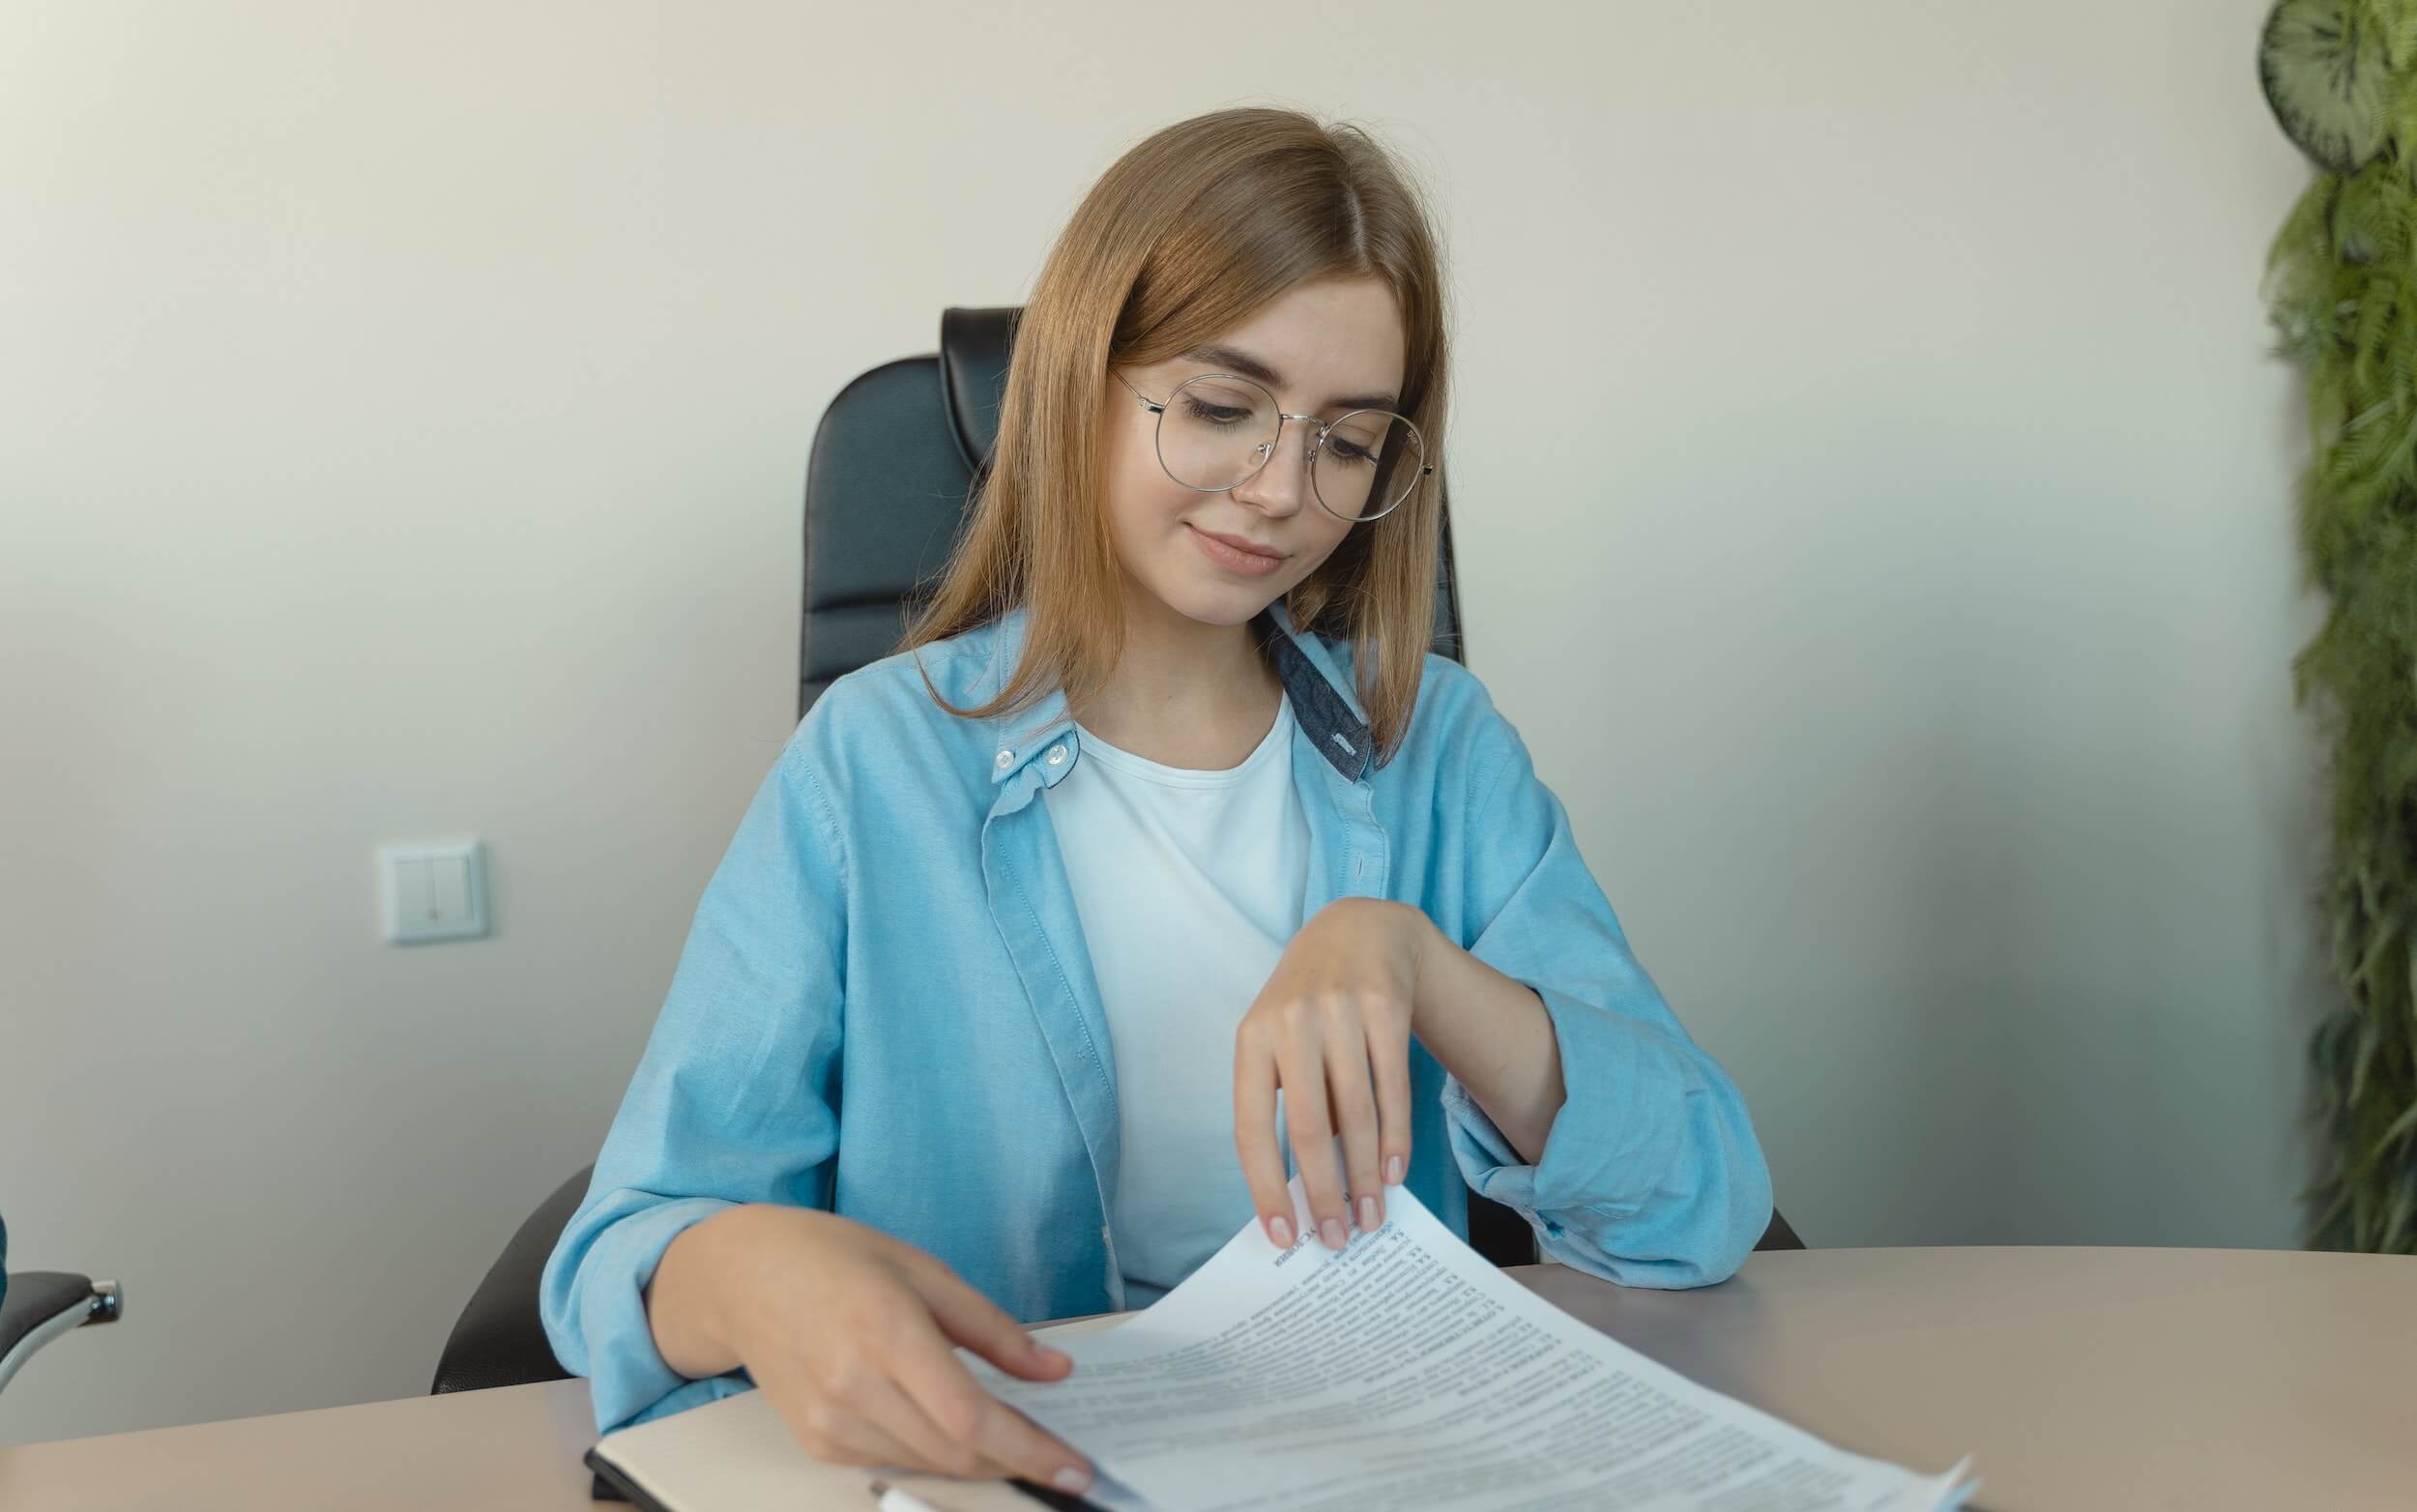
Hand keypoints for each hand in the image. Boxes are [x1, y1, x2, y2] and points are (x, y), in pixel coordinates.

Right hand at [650, 1204, 1092, 1492]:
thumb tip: (1055, 1371)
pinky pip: (895, 1464)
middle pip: (955, 1453)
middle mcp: (853, 1386)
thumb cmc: (835, 1258)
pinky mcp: (817, 1442)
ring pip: (929, 1467)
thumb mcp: (926, 1271)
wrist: (741, 1277)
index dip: (1030, 1451)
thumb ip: (994, 1329)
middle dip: (1017, 1463)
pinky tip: (952, 1431)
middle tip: (1061, 1458)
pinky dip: (936, 1456)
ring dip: (980, 1463)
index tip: (1077, 1469)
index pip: (970, 1417)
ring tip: (1016, 1442)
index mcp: (886, 1330)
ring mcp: (829, 1422)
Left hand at [1231, 897, 1437, 1251]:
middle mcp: (1292, 1022)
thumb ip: (1286, 1102)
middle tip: (1338, 1239)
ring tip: (1372, 1216)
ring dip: (1366, 1175)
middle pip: (1309, 1127)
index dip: (1265, 1186)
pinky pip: (1394, 1087)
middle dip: (1324, 1192)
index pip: (1251, 1127)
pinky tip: (1395, 1172)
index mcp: (1252, 1039)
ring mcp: (1341, 1011)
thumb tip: (1304, 1190)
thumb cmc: (1309, 1004)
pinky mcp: (1387, 1006)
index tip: (1283, 1236)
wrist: (1360, 929)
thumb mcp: (1279, 1039)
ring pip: (1357, 1113)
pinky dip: (1395, 1137)